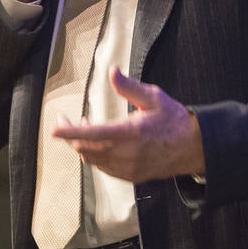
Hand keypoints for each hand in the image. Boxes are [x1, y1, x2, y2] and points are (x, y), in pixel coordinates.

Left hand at [52, 66, 205, 182]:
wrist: (193, 147)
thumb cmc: (173, 119)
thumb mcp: (154, 97)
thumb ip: (129, 86)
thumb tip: (111, 72)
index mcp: (130, 132)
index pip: (92, 133)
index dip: (70, 131)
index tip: (54, 128)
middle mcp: (126, 153)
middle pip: (86, 148)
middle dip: (71, 135)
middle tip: (65, 121)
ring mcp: (127, 168)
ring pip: (92, 159)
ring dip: (82, 145)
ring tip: (84, 129)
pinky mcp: (130, 176)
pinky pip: (103, 168)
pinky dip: (94, 155)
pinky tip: (98, 144)